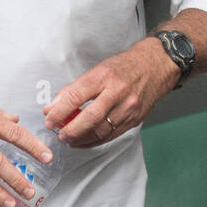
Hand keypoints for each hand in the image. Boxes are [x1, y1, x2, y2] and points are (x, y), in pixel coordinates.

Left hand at [42, 39, 180, 147]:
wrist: (156, 66)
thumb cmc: (125, 66)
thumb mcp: (97, 70)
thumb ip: (73, 89)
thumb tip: (52, 107)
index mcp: (104, 76)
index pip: (76, 96)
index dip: (59, 112)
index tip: (49, 119)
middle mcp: (118, 92)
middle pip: (90, 117)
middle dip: (70, 130)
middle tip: (59, 134)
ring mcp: (129, 107)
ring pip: (101, 130)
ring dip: (81, 138)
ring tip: (69, 138)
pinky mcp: (135, 119)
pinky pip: (111, 135)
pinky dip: (95, 141)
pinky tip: (84, 140)